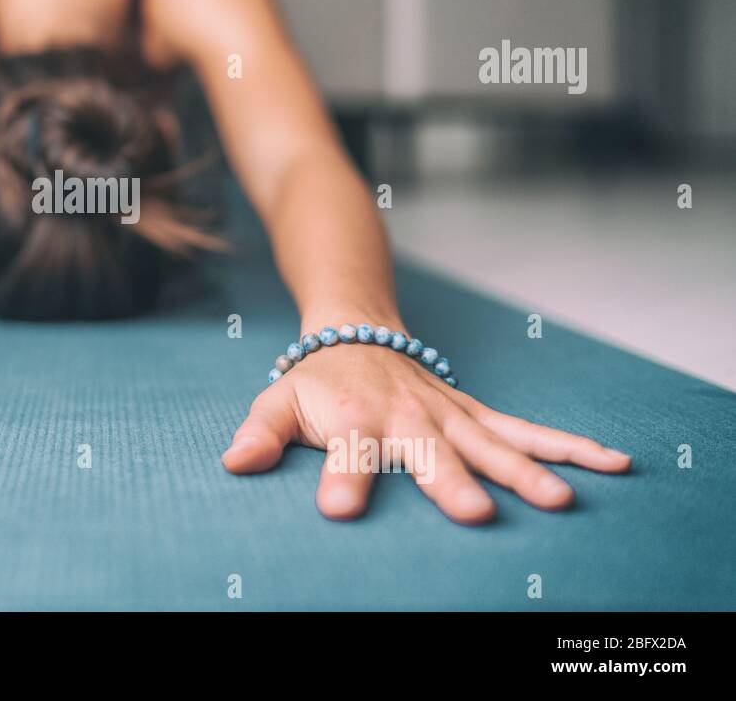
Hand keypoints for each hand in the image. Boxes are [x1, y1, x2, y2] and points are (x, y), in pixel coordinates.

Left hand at [221, 342, 630, 523]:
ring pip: (491, 443)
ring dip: (526, 470)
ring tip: (559, 502)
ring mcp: (446, 415)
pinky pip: (525, 430)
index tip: (338, 509)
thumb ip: (259, 434)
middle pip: (429, 452)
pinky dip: (568, 446)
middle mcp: (406, 417)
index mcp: (352, 419)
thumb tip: (233, 463)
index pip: (345, 452)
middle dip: (450, 481)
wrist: (355, 330)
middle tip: (474, 515)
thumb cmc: (314, 380)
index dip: (341, 479)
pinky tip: (613, 464)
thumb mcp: (276, 401)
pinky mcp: (473, 413)